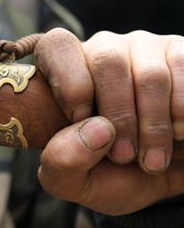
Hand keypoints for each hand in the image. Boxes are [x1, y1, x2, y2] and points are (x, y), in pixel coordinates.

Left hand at [35, 28, 183, 214]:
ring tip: (153, 158)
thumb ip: (62, 161)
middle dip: (119, 115)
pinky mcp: (179, 56)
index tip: (79, 120)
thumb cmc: (107, 174)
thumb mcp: (72, 180)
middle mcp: (103, 50)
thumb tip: (97, 130)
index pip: (57, 47)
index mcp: (62, 70)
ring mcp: (145, 50)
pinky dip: (183, 114)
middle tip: (125, 156)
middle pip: (108, 61)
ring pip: (151, 75)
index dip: (70, 84)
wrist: (159, 179)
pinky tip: (179, 134)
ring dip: (155, 125)